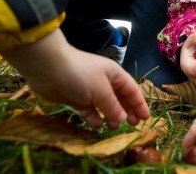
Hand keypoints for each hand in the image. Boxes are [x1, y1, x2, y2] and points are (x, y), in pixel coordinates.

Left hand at [2, 29, 149, 128]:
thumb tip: (123, 118)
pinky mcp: (76, 98)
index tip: (145, 117)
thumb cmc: (80, 75)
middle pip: (120, 98)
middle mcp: (104, 81)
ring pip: (105, 105)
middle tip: (133, 125)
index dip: (139, 104)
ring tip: (114, 127)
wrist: (49, 69)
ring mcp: (89, 90)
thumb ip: (113, 106)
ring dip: (111, 115)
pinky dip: (94, 117)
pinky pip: (89, 109)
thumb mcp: (101, 90)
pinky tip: (97, 124)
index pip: (132, 90)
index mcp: (114, 74)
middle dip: (127, 111)